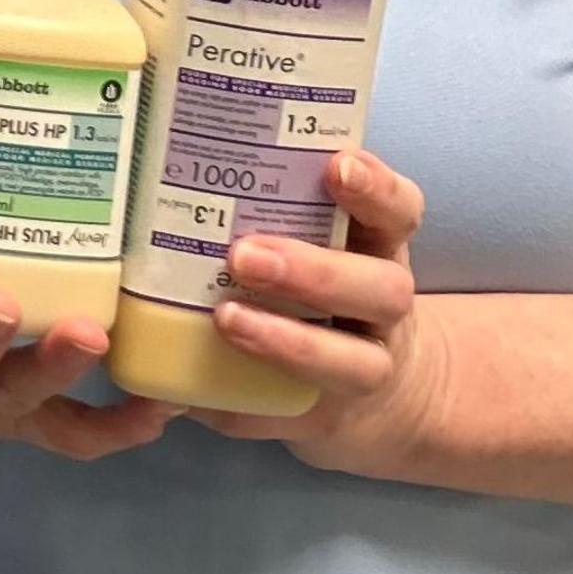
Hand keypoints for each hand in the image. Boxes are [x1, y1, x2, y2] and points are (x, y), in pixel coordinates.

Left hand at [191, 151, 444, 474]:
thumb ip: (276, 206)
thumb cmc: (322, 294)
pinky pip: (287, 419)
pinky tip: (194, 396)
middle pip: (380, 289)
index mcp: (378, 250)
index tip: (337, 166)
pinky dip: (241, 408)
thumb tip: (173, 153)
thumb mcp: (321, 244)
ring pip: (350, 363)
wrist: (374, 395)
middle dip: (315, 272)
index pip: (399, 213)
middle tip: (246, 255)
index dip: (376, 189)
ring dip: (286, 342)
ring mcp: (363, 370)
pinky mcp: (324, 420)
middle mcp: (383, 310)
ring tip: (225, 320)